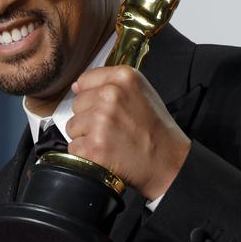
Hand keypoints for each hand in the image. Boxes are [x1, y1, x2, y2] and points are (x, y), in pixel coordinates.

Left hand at [66, 65, 190, 199]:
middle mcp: (110, 95)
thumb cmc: (155, 129)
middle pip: (77, 104)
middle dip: (89, 118)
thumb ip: (110, 83)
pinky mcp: (93, 147)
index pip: (84, 81)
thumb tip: (76, 86)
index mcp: (124, 78)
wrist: (168, 163)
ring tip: (110, 141)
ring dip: (86, 137)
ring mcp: (101, 122)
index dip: (93, 97)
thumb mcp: (141, 92)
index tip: (108, 108)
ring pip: (72, 127)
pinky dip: (86, 155)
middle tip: (113, 129)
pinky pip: (74, 148)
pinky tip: (106, 154)